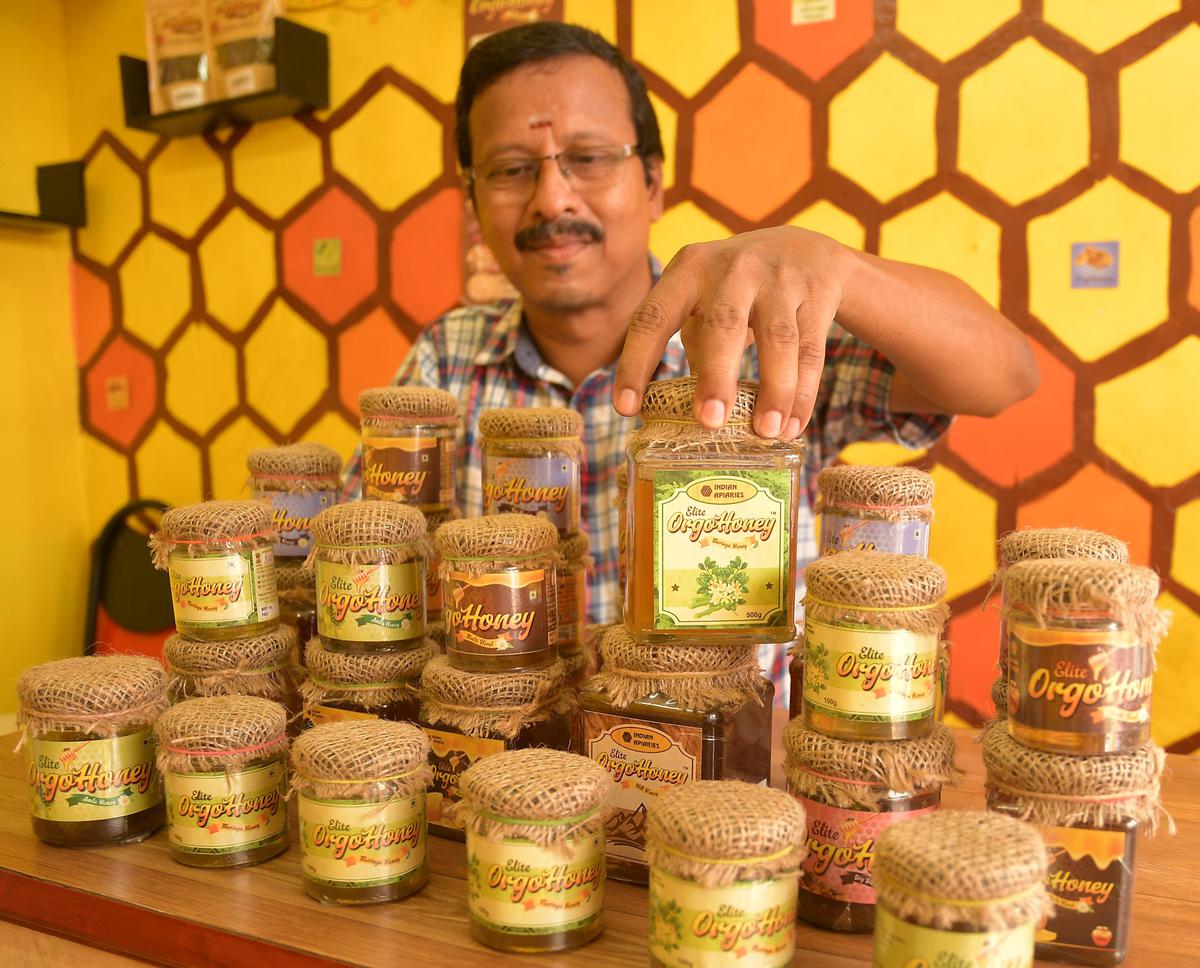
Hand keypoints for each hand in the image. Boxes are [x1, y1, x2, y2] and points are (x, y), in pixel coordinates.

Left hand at [613, 226, 848, 438]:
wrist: (807, 250)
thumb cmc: (737, 290)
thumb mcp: (704, 302)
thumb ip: (690, 346)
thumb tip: (669, 416)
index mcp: (689, 271)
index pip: (652, 318)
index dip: (636, 363)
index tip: (626, 409)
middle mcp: (733, 269)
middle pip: (723, 325)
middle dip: (716, 376)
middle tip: (709, 422)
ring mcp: (779, 279)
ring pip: (778, 341)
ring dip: (774, 391)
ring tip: (766, 433)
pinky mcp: (817, 295)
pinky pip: (811, 350)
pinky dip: (803, 393)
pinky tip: (792, 425)